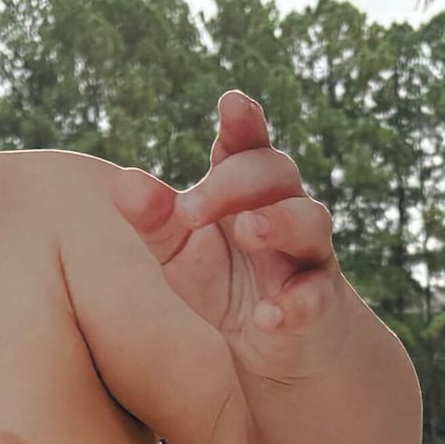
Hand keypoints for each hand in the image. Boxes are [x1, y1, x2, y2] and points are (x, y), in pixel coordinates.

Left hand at [110, 92, 346, 373]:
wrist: (271, 340)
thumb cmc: (225, 278)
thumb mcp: (179, 249)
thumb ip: (154, 218)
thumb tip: (125, 182)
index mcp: (247, 186)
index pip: (247, 143)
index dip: (243, 122)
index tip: (232, 103)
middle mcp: (285, 206)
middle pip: (275, 171)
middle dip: (234, 183)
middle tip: (189, 210)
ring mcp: (308, 252)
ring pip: (310, 220)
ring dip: (281, 222)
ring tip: (250, 230)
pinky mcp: (319, 299)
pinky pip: (316, 295)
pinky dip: (294, 304)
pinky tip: (268, 316)